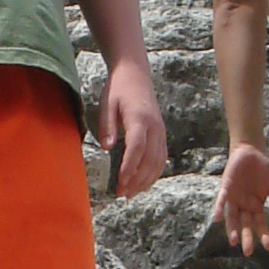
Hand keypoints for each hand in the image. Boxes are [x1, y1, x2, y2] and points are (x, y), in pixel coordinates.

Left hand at [98, 56, 168, 197]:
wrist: (136, 75)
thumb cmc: (118, 89)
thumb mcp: (107, 104)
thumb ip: (107, 126)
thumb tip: (107, 148)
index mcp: (140, 118)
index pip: (137, 147)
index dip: (130, 166)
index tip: (121, 181)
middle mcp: (154, 127)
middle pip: (149, 159)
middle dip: (136, 179)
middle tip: (121, 194)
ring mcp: (160, 132)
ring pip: (158, 162)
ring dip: (145, 180)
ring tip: (130, 193)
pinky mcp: (162, 135)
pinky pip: (161, 158)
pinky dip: (153, 174)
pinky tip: (142, 184)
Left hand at [209, 141, 268, 254]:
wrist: (252, 150)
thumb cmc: (264, 168)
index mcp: (256, 206)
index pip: (259, 223)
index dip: (263, 234)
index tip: (268, 247)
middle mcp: (244, 205)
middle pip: (245, 224)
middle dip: (247, 237)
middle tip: (248, 252)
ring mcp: (234, 197)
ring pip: (232, 217)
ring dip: (232, 228)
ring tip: (234, 241)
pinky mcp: (226, 187)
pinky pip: (221, 200)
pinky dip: (219, 209)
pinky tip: (217, 219)